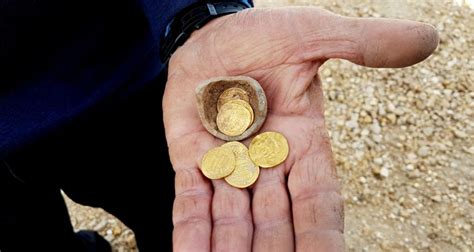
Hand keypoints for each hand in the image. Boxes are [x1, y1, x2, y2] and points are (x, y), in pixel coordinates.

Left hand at [163, 7, 437, 250]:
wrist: (211, 32)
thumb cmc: (262, 35)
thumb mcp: (314, 35)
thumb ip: (364, 44)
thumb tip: (428, 39)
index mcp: (303, 145)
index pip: (318, 204)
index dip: (321, 239)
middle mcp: (267, 165)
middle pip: (275, 224)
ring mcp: (228, 166)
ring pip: (233, 222)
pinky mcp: (191, 160)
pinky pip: (191, 204)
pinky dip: (191, 233)